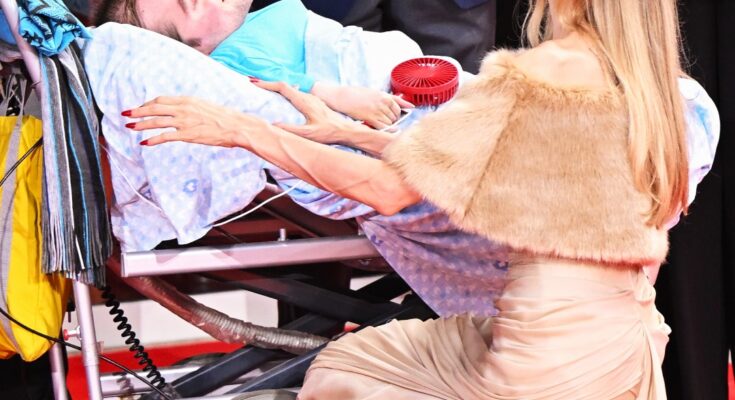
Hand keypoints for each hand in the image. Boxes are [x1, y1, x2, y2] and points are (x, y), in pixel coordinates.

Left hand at [122, 96, 265, 147]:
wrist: (237, 126)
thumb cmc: (226, 118)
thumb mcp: (206, 107)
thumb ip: (192, 108)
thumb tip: (184, 112)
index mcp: (188, 100)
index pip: (161, 100)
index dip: (148, 104)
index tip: (140, 108)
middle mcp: (184, 108)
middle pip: (154, 108)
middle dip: (138, 111)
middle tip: (126, 114)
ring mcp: (185, 121)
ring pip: (156, 121)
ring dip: (141, 124)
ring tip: (130, 126)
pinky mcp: (188, 134)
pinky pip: (165, 136)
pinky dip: (153, 139)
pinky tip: (144, 142)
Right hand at [253, 80, 359, 143]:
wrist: (346, 130)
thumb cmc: (328, 133)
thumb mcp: (308, 134)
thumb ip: (291, 130)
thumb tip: (273, 125)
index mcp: (304, 101)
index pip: (282, 87)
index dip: (267, 84)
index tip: (254, 83)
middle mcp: (307, 96)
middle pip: (284, 86)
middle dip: (268, 84)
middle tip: (253, 84)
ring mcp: (311, 98)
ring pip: (290, 89)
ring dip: (276, 88)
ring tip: (263, 90)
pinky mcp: (314, 103)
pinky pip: (296, 94)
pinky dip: (285, 93)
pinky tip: (282, 99)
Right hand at [311, 82, 413, 128]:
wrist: (342, 97)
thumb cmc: (358, 94)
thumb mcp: (376, 92)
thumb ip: (392, 98)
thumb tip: (409, 105)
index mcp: (385, 95)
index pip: (398, 107)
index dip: (396, 113)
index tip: (393, 116)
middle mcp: (383, 102)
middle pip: (395, 116)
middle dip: (392, 120)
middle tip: (383, 120)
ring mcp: (377, 110)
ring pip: (390, 123)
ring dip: (387, 125)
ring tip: (378, 123)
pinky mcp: (370, 118)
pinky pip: (383, 127)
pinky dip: (383, 129)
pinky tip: (378, 128)